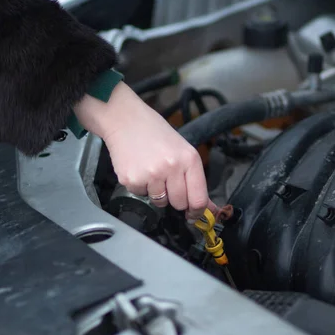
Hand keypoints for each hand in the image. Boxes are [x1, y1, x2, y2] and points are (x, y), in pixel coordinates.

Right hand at [74, 82, 215, 219]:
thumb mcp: (183, 151)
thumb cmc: (156, 134)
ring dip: (156, 192)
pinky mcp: (132, 180)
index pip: (199, 198)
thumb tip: (208, 208)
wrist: (125, 120)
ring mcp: (151, 174)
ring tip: (151, 171)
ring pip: (160, 202)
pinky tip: (139, 168)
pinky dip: (140, 186)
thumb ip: (195, 180)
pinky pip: (141, 195)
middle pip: (179, 203)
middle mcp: (172, 167)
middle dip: (174, 198)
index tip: (193, 215)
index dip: (197, 211)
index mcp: (189, 159)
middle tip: (167, 181)